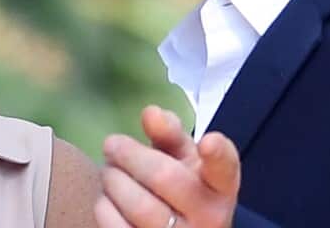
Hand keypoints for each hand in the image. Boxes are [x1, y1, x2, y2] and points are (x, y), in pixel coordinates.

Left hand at [96, 105, 239, 227]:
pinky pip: (116, 226)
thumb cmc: (181, 187)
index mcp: (220, 186)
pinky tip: (109, 198)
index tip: (208, 142)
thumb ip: (170, 133)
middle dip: (128, 154)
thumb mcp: (184, 159)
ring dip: (113, 180)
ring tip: (110, 170)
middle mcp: (209, 218)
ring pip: (138, 205)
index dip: (217, 154)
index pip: (224, 168)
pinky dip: (105, 206)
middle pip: (164, 177)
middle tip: (112, 145)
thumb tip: (151, 113)